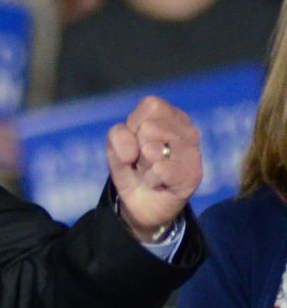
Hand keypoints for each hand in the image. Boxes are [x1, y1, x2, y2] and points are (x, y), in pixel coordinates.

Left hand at [106, 96, 201, 239]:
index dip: (134, 124)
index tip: (136, 139)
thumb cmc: (131, 166)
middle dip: (137, 147)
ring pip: (153, 149)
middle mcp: (187, 130)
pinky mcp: (193, 175)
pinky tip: (158, 183)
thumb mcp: (115, 146)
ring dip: (144, 165)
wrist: (140, 203)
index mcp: (171, 115)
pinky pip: (161, 170)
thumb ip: (118, 135)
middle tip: (144, 160)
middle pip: (149, 127)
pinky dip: (151, 179)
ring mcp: (193, 152)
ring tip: (151, 171)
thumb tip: (137, 150)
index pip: (151, 105)